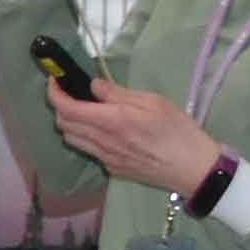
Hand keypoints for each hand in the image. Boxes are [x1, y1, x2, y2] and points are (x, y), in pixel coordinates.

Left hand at [48, 68, 222, 194]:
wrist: (194, 170)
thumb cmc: (179, 131)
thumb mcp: (154, 102)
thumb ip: (118, 94)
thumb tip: (93, 86)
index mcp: (111, 122)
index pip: (66, 108)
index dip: (54, 92)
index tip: (56, 79)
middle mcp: (102, 142)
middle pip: (63, 124)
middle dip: (61, 105)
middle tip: (74, 92)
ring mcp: (106, 159)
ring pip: (72, 139)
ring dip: (70, 123)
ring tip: (87, 110)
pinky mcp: (113, 169)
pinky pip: (89, 151)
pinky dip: (86, 138)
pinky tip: (105, 131)